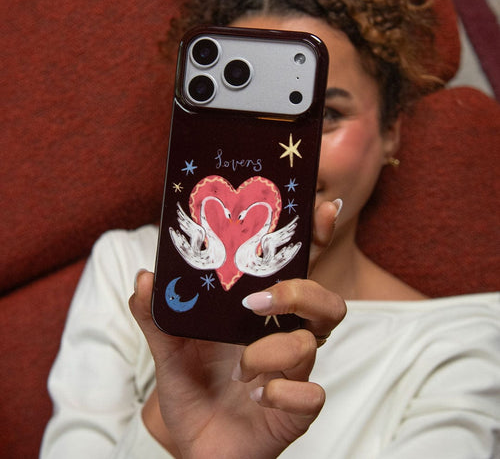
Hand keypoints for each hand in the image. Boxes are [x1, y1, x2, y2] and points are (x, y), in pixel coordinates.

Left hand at [129, 199, 343, 457]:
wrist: (195, 445)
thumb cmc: (192, 389)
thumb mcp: (168, 349)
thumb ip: (157, 315)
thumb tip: (146, 277)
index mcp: (262, 314)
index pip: (298, 269)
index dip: (316, 239)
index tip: (323, 209)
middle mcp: (286, 337)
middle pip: (326, 302)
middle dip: (301, 292)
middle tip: (258, 302)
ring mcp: (295, 373)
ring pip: (314, 343)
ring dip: (272, 351)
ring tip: (240, 368)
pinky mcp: (297, 409)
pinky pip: (311, 395)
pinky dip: (279, 394)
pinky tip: (253, 397)